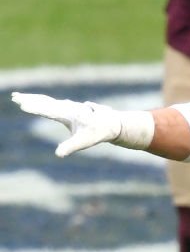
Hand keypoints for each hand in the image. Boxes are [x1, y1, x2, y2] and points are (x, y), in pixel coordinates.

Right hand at [12, 92, 153, 156]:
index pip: (48, 110)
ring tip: (19, 98)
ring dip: (34, 99)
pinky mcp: (69, 109)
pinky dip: (42, 102)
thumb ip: (70, 146)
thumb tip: (58, 154)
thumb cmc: (99, 132)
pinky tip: (36, 103)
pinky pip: (53, 104)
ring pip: (48, 101)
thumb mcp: (84, 141)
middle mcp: (68, 108)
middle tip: (14, 97)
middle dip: (30, 100)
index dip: (35, 107)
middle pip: (45, 102)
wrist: (114, 124)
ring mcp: (68, 107)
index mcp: (69, 113)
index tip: (22, 104)